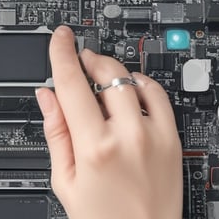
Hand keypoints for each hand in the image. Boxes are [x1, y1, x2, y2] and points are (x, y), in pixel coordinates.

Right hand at [36, 26, 182, 218]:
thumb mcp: (65, 181)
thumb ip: (56, 133)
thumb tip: (47, 97)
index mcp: (95, 147)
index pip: (73, 84)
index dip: (63, 53)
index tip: (61, 37)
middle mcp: (128, 136)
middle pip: (107, 74)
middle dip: (89, 58)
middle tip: (79, 57)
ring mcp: (155, 136)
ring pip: (133, 80)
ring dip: (114, 70)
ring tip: (101, 74)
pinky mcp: (172, 140)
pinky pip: (159, 95)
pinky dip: (142, 84)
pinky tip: (130, 87)